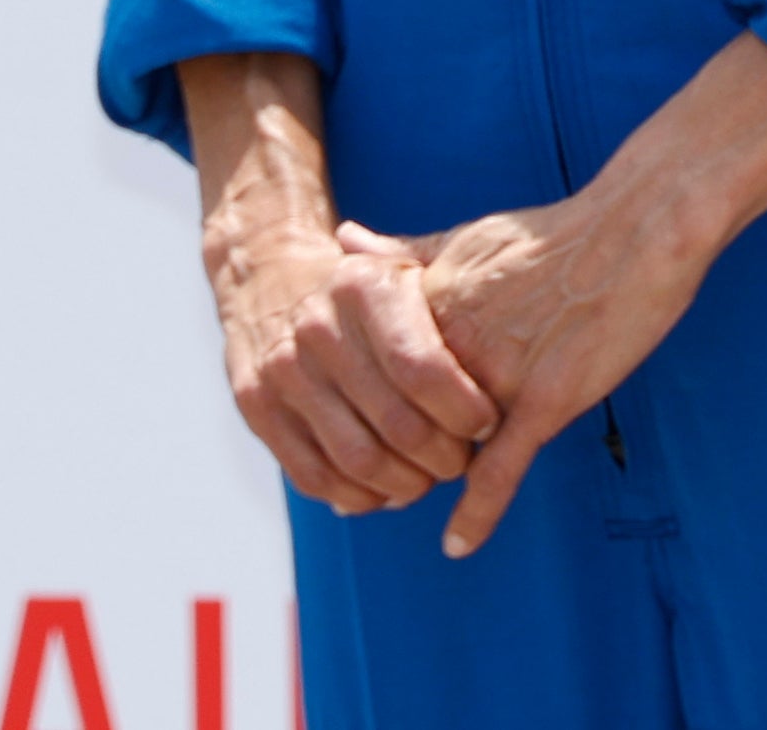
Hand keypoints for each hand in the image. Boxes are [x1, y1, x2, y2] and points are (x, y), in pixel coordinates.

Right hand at [207, 213, 497, 513]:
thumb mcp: (406, 270)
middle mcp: (317, 327)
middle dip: (443, 456)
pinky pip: (315, 477)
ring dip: (406, 484)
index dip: (463, 410)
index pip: (422, 369)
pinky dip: (359, 496)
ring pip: (359, 461)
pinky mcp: (257, 409)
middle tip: (463, 460)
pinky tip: (385, 488)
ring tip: (429, 476)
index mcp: (362, 287)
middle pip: (396, 425)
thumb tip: (509, 350)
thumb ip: (456, 302)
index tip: (489, 423)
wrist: (268, 279)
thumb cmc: (366, 289)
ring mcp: (282, 371)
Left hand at [391, 190, 717, 555]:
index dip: (366, 408)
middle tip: (386, 476)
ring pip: (444, 450)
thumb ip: (402, 251)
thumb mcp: (466, 237)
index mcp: (427, 302)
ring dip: (431, 476)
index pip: (372, 375)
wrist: (636, 231)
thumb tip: (342, 240)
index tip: (356, 429)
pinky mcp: (544, 401)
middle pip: (403, 419)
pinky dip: (476, 513)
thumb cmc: (556, 234)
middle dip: (395, 450)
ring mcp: (497, 375)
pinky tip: (457, 544)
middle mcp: (451, 342)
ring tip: (416, 492)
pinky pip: (499, 470)